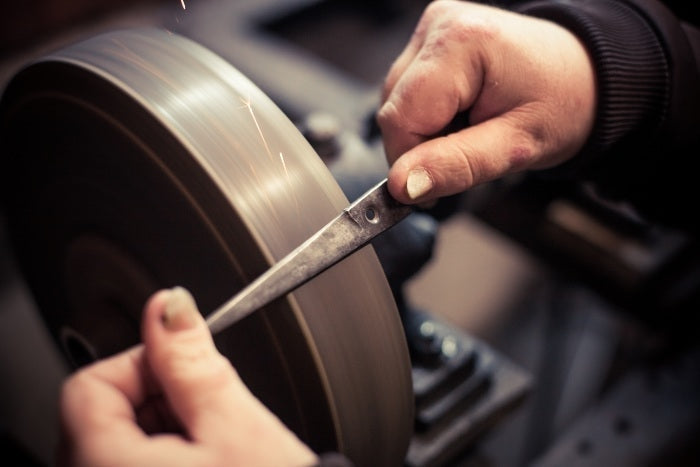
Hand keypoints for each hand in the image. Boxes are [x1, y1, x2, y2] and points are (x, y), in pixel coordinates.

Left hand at [58, 287, 317, 466]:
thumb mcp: (234, 428)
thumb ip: (193, 362)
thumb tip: (170, 305)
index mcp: (102, 466)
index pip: (90, 383)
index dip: (145, 363)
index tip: (187, 370)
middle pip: (103, 410)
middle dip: (160, 397)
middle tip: (208, 413)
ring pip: (118, 440)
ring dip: (166, 427)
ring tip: (213, 447)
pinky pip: (129, 465)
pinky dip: (164, 455)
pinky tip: (205, 465)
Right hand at [377, 0, 595, 202]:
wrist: (585, 77)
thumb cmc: (563, 103)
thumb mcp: (516, 147)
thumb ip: (457, 165)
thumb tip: (403, 186)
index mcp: (462, 42)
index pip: (401, 117)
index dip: (410, 161)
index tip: (432, 189)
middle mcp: (441, 25)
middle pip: (395, 108)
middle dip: (421, 146)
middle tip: (467, 153)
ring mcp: (434, 28)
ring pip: (396, 102)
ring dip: (425, 132)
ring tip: (470, 130)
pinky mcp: (432, 40)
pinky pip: (407, 92)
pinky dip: (428, 117)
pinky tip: (460, 115)